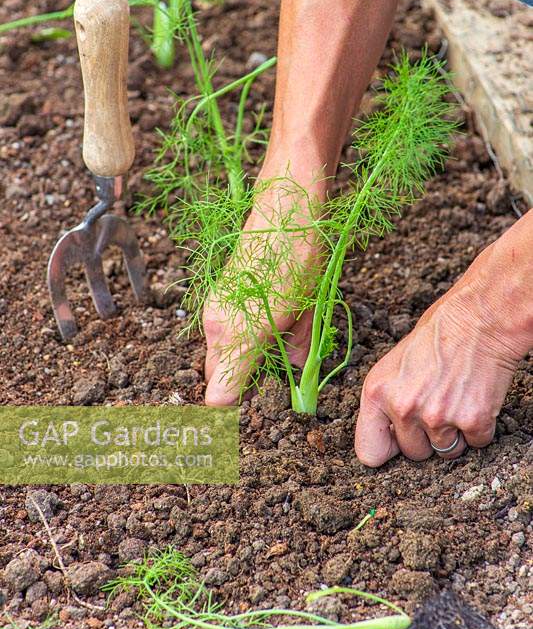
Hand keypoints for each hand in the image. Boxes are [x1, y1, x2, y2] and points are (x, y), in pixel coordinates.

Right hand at [203, 160, 324, 405]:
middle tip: (272, 393)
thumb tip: (298, 381)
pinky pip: (222, 333)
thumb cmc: (300, 257)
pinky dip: (239, 342)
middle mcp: (216, 326)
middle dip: (239, 389)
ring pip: (219, 355)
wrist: (287, 206)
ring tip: (275, 358)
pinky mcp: (218, 295)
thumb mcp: (308, 314)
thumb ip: (297, 355)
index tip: (255, 422)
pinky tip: (270, 330)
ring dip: (240, 364)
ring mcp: (214, 308)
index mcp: (236, 336)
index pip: (220, 398)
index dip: (235, 415)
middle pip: (217, 378)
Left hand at [355, 237, 532, 465]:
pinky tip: (475, 398)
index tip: (396, 441)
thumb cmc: (437, 335)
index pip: (369, 452)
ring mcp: (438, 417)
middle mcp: (404, 408)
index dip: (386, 448)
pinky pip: (476, 443)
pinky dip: (480, 428)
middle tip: (437, 405)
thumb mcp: (394, 365)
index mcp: (377, 392)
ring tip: (456, 398)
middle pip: (413, 453)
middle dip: (426, 437)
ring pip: (446, 452)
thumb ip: (387, 400)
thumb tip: (386, 433)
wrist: (478, 318)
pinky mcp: (473, 421)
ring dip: (454, 433)